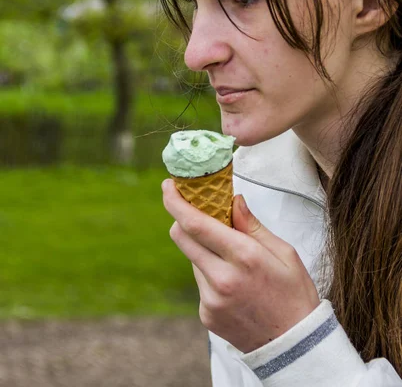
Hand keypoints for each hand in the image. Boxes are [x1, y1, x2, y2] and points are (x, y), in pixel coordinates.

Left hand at [162, 179, 319, 352]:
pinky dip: (210, 272)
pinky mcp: (206, 314)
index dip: (176, 202)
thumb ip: (252, 225)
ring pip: (192, 258)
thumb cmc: (294, 295)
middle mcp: (222, 278)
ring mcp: (211, 299)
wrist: (295, 346)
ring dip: (202, 248)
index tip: (169, 186)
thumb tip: (233, 200)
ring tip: (230, 257)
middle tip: (194, 209)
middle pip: (182, 237)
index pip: (196, 223)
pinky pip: (200, 282)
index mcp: (244, 257)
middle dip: (182, 218)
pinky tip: (233, 282)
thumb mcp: (284, 253)